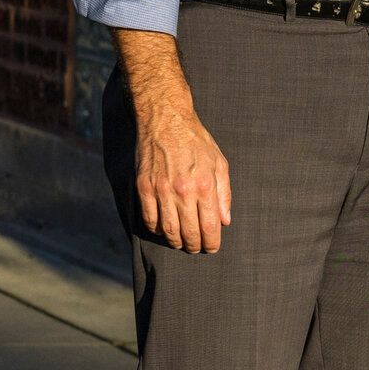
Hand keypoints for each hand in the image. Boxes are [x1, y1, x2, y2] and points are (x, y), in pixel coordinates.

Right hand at [134, 95, 231, 252]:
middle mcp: (183, 190)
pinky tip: (163, 229)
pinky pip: (149, 218)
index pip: (209, 226)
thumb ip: (224, 193)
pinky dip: (156, 229)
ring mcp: (161, 189)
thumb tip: (225, 220)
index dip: (211, 242)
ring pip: (168, 230)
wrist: (165, 120)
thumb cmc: (196, 141)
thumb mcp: (219, 162)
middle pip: (188, 232)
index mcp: (205, 184)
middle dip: (194, 246)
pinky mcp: (144, 186)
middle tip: (196, 248)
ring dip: (176, 242)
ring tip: (181, 243)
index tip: (212, 247)